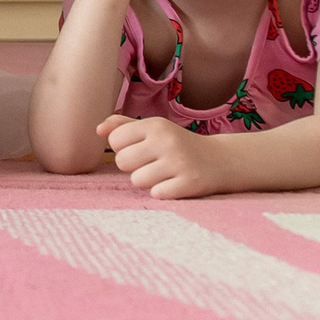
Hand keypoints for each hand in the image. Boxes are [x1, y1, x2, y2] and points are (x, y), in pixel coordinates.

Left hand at [99, 114, 222, 198]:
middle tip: (152, 164)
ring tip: (164, 174)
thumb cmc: (177, 144)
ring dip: (147, 181)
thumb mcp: (154, 128)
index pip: (115, 140)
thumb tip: (98, 130)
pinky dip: (163, 192)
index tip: (140, 149)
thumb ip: (123, 126)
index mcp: (155, 125)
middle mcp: (167, 141)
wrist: (221, 160)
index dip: (124, 148)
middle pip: (122, 162)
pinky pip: (156, 194)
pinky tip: (175, 183)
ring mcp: (179, 162)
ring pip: (136, 180)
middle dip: (133, 167)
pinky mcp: (190, 183)